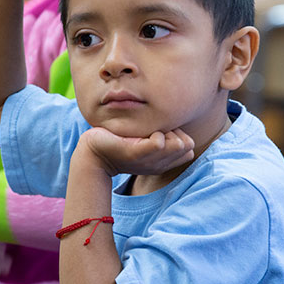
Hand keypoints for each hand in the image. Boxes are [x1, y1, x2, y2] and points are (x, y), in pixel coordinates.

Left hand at [79, 126, 194, 176]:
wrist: (94, 152)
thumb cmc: (120, 141)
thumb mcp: (146, 140)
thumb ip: (163, 135)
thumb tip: (177, 117)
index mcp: (163, 163)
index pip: (189, 149)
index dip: (180, 136)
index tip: (161, 132)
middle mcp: (159, 165)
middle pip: (188, 144)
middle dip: (175, 131)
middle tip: (153, 130)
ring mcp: (149, 161)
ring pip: (179, 143)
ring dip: (166, 130)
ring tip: (147, 131)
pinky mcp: (137, 154)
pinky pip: (160, 141)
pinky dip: (154, 131)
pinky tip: (140, 133)